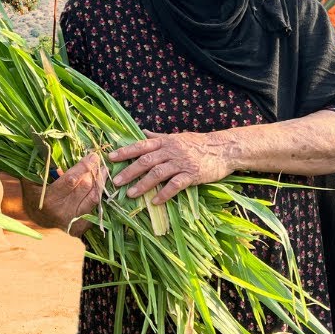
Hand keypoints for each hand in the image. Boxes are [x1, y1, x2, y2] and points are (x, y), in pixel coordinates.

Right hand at [19, 153, 106, 237]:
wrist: (31, 225)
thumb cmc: (30, 199)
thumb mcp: (29, 182)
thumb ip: (39, 166)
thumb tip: (49, 147)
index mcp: (49, 199)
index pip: (71, 180)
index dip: (84, 167)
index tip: (93, 156)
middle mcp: (62, 212)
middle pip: (85, 188)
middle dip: (94, 172)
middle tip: (99, 161)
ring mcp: (72, 222)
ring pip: (93, 199)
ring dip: (100, 183)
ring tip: (103, 171)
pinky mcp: (79, 228)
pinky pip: (94, 210)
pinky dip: (97, 197)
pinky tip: (100, 187)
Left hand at [108, 130, 234, 204]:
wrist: (223, 149)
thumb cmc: (199, 144)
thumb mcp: (177, 137)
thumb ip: (159, 137)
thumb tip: (143, 132)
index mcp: (166, 141)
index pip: (141, 145)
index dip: (126, 151)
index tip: (111, 158)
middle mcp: (171, 150)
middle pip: (146, 161)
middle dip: (130, 171)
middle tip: (116, 182)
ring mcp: (182, 163)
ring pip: (158, 173)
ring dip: (143, 184)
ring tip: (131, 194)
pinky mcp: (192, 174)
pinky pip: (175, 184)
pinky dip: (164, 193)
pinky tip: (156, 201)